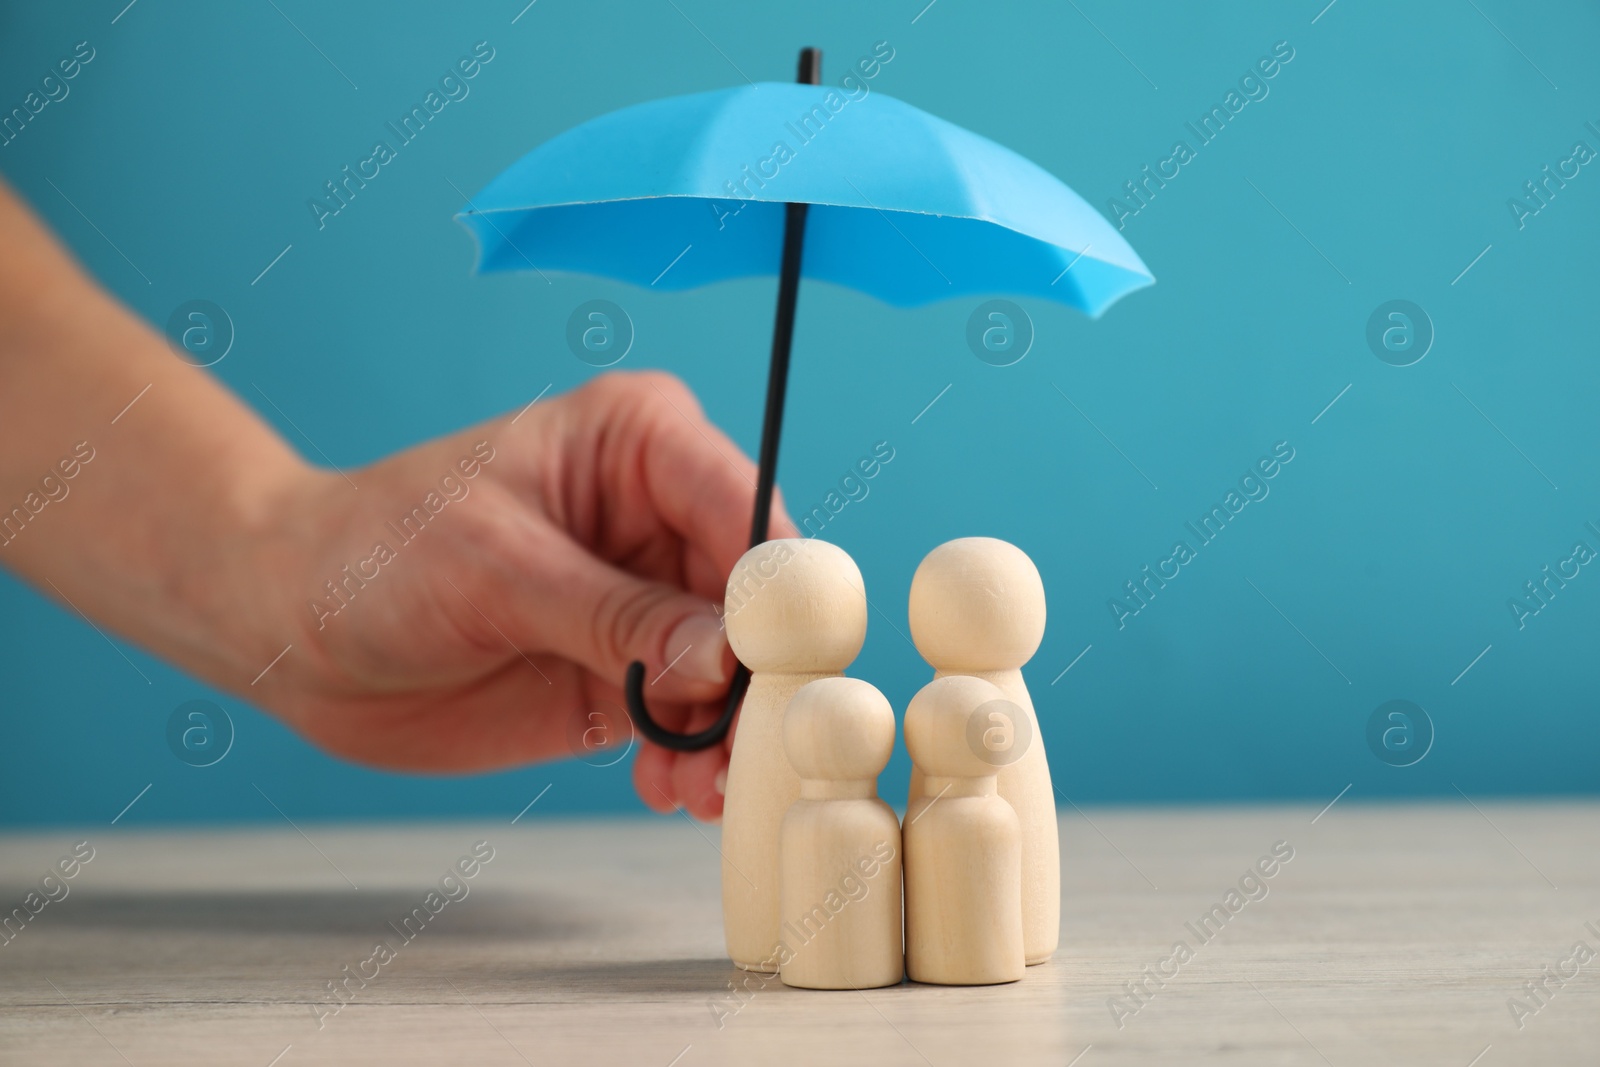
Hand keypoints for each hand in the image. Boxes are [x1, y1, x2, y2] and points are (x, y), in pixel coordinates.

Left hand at [245, 371, 794, 821]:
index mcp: (642, 441)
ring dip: (732, 736)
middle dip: (760, 682)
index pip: (749, 513)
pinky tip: (667, 789)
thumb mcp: (496, 573)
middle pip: (760, 602)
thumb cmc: (376, 554)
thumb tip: (728, 660)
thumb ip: (618, 617)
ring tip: (700, 790)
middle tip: (751, 754)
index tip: (773, 673)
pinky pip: (692, 719)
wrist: (295, 629)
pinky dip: (692, 759)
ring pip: (736, 671)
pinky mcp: (629, 670)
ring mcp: (650, 598)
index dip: (776, 594)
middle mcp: (663, 514)